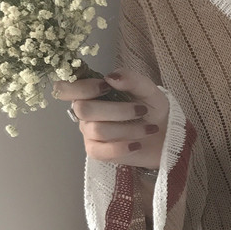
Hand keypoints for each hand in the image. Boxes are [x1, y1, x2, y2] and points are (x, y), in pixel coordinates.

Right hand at [52, 68, 167, 169]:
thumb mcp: (148, 89)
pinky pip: (100, 151)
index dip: (81, 87)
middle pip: (83, 109)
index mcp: (91, 92)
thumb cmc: (152, 108)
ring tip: (149, 129)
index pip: (65, 88)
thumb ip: (131, 79)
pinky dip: (122, 147)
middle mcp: (85, 112)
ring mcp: (89, 132)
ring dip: (129, 129)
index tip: (106, 87)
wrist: (166, 135)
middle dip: (117, 110)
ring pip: (97, 130)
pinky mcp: (97, 151)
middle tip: (141, 111)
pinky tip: (137, 144)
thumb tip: (111, 77)